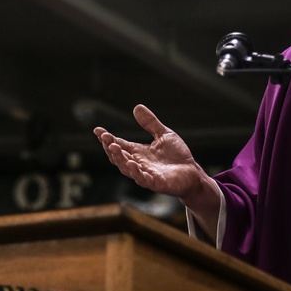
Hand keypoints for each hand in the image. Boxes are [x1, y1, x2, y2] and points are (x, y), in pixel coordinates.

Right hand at [93, 104, 207, 202]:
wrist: (193, 173)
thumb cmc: (178, 156)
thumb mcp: (164, 135)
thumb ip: (150, 123)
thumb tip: (136, 107)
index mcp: (139, 152)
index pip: (119, 144)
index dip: (107, 138)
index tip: (97, 130)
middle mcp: (139, 163)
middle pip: (119, 156)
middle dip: (110, 147)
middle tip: (104, 137)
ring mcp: (146, 174)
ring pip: (126, 168)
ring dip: (119, 158)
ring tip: (112, 147)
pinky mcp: (156, 183)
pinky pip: (142, 179)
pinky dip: (135, 172)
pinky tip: (131, 163)